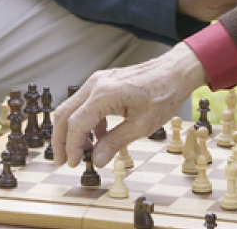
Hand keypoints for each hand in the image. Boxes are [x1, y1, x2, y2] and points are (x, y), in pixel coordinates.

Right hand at [53, 43, 207, 167]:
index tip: (73, 163)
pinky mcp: (104, 82)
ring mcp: (98, 80)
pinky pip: (86, 103)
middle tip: (62, 161)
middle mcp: (96, 84)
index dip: (71, 147)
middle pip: (65, 114)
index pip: (76, 124)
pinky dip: (86, 121)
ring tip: (81, 152)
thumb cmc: (163, 94)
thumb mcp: (141, 125)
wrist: (175, 71)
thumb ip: (115, 142)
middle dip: (61, 139)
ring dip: (72, 130)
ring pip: (72, 107)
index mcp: (104, 94)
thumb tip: (96, 160)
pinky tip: (99, 136)